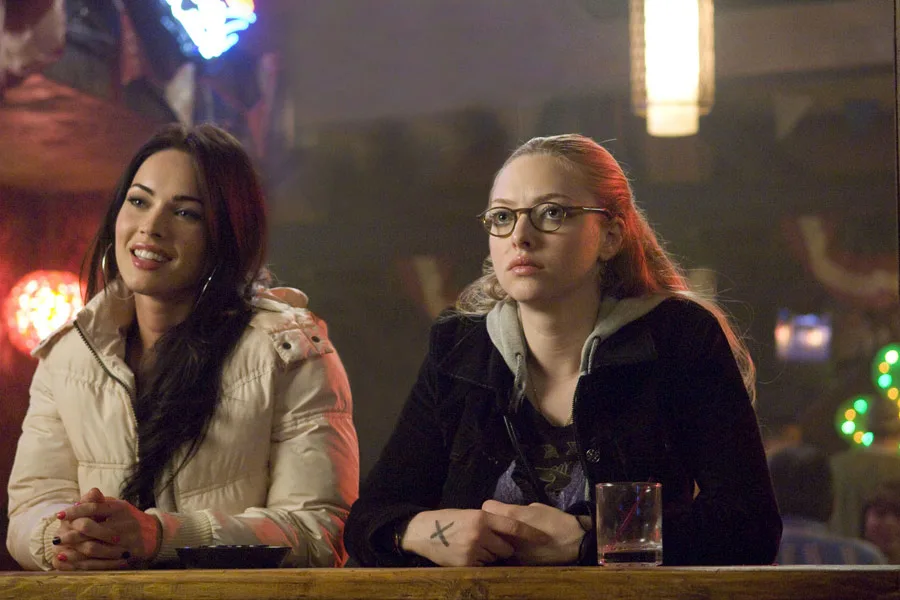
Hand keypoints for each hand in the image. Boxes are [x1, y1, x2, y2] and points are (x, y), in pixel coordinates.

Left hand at [52, 488, 160, 569]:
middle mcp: (123, 524)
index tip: (59, 515)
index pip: (93, 508)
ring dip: (71, 548)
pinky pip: (98, 562)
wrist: (154, 534)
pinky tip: (68, 560)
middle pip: (90, 528)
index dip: (74, 511)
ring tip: (58, 548)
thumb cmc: (129, 518)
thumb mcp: (117, 506)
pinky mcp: (124, 557)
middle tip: (56, 536)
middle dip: (69, 532)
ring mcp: (124, 542)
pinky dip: (80, 562)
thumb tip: (80, 500)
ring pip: (92, 547)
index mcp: (120, 508)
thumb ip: (99, 502)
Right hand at [400, 508, 548, 566]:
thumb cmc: (447, 520)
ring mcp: (473, 550)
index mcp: (482, 517)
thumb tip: (507, 531)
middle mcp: (480, 533)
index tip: (543, 538)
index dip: (530, 533)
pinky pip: (482, 566)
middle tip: (493, 545)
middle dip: (504, 548)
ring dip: (489, 555)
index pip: (513, 526)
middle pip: (506, 547)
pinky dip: (478, 562)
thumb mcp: (469, 515)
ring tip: (473, 548)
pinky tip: (467, 554)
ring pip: (494, 558)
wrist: (424, 532)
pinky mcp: (466, 563)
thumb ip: (487, 522)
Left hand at [481, 500, 584, 564]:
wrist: (573, 543)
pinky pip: (505, 556)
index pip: (487, 507)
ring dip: (499, 540)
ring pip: (494, 542)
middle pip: (487, 526)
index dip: (492, 508)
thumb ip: (517, 509)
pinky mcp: (518, 563)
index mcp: (512, 515)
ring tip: (512, 539)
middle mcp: (507, 533)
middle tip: (502, 526)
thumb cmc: (556, 520)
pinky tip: (520, 550)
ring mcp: (511, 550)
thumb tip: (507, 513)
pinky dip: (509, 552)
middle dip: (492, 525)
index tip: (498, 510)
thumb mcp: (535, 507)